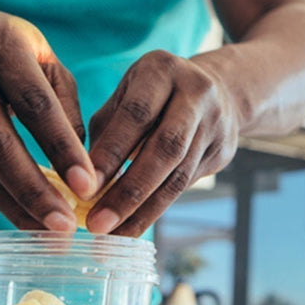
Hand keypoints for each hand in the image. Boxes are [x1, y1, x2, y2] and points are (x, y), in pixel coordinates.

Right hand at [0, 0, 98, 231]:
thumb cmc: (5, 47)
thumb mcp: (40, 56)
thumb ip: (63, 104)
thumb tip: (83, 162)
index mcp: (3, 48)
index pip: (35, 105)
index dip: (61, 147)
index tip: (88, 186)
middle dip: (33, 190)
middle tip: (65, 228)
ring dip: (14, 205)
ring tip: (48, 235)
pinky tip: (25, 218)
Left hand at [85, 50, 240, 235]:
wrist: (218, 91)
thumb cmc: (152, 97)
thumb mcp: (126, 95)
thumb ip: (105, 131)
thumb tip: (81, 181)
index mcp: (163, 70)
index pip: (136, 115)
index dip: (111, 153)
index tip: (83, 188)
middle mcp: (196, 93)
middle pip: (165, 148)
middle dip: (129, 190)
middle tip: (97, 223)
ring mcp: (216, 123)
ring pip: (179, 175)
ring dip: (143, 210)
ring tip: (112, 234)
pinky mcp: (224, 151)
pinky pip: (186, 185)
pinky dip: (156, 209)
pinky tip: (132, 225)